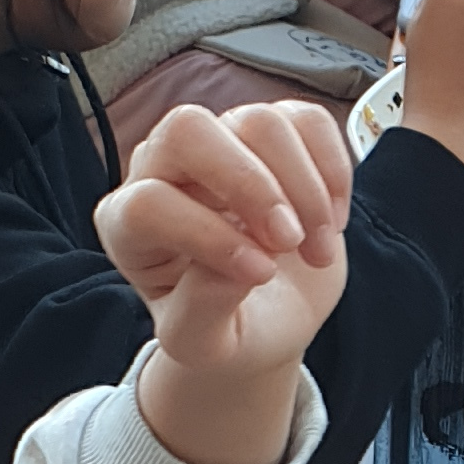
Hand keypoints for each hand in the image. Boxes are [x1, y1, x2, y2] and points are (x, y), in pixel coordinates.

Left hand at [100, 99, 351, 463]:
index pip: (150, 202)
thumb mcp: (205, 345)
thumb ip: (202, 312)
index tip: (261, 276)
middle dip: (252, 185)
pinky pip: (306, 119)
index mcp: (129, 224)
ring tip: (317, 249)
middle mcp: (165, 169)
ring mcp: (222, 144)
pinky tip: (332, 221)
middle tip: (289, 241)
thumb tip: (239, 265)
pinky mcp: (273, 137)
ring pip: (259, 122)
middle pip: (188, 129)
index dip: (208, 235)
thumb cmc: (228, 328)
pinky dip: (333, 170)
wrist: (271, 316)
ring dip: (305, 191)